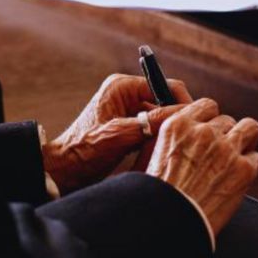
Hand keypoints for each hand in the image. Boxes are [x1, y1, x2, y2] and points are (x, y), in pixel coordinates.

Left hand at [44, 74, 191, 191]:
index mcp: (123, 87)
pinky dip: (159, 141)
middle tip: (186, 140)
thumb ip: (152, 122)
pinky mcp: (129, 128)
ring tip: (173, 149)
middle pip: (166, 102)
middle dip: (176, 120)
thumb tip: (185, 114)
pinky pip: (153, 130)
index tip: (194, 124)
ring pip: (162, 118)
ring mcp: (128, 112)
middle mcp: (127, 95)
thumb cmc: (83, 151)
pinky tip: (161, 154)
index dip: (183, 103)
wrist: (62, 171)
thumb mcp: (120, 135)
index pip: (167, 85)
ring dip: (168, 132)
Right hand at [146, 98, 257, 234]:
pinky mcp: (244, 169)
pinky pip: (256, 159)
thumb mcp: (152, 158)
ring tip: (240, 154)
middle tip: (222, 152)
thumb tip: (186, 136)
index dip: (211, 119)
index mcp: (178, 126)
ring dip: (246, 140)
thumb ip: (173, 140)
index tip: (212, 128)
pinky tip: (238, 179)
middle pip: (227, 120)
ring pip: (250, 128)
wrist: (168, 224)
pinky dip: (249, 168)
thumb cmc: (157, 197)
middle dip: (225, 134)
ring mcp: (226, 149)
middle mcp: (203, 132)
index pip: (207, 106)